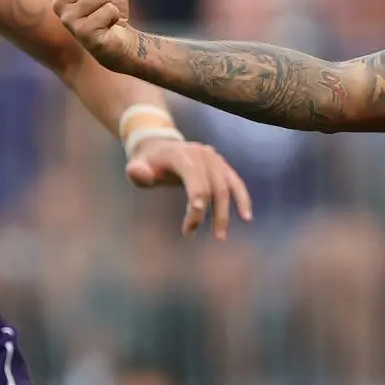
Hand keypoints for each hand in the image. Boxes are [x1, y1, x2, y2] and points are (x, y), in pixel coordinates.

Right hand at [38, 0, 141, 69]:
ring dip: (111, 6)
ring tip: (106, 18)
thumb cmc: (112, 16)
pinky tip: (109, 29)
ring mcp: (68, 18)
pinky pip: (107, 11)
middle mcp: (60, 1)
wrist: (119, 44)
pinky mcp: (80, 31)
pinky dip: (115, 18)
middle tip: (104, 6)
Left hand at [129, 134, 253, 239]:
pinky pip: (236, 184)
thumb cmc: (148, 163)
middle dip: (207, 214)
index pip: (194, 178)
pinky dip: (242, 200)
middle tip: (192, 234)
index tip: (192, 222)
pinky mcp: (223, 167)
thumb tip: (140, 174)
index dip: (197, 199)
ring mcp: (215, 159)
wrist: (161, 147)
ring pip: (226, 188)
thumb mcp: (137, 166)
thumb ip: (137, 171)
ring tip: (220, 236)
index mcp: (182, 154)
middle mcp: (202, 154)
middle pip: (212, 187)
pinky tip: (246, 217)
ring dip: (224, 213)